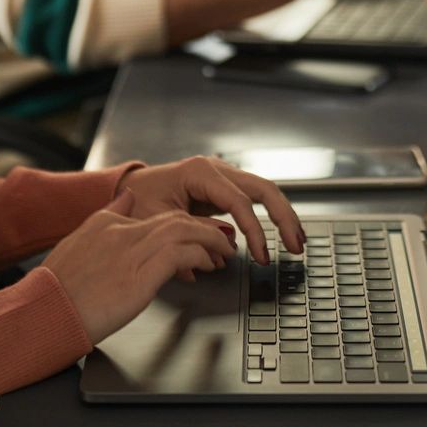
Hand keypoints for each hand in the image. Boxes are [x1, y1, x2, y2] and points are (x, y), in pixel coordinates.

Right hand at [41, 199, 240, 345]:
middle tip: (223, 240)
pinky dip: (199, 256)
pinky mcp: (139, 276)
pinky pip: (180, 255)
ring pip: (183, 231)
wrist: (43, 313)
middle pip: (176, 218)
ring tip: (224, 253)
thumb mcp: (77, 243)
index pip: (157, 215)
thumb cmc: (56, 291)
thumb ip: (105, 219)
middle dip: (206, 228)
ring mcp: (131, 253)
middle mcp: (121, 233)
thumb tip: (126, 197)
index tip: (201, 233)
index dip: (186, 222)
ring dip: (209, 240)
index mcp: (106, 225)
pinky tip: (207, 266)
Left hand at [116, 156, 306, 263]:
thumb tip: (224, 250)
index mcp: (199, 173)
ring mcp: (223, 177)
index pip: (239, 202)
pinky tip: (283, 232)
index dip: (254, 231)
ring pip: (265, 191)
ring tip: (297, 241)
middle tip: (295, 246)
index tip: (261, 256)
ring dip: (284, 216)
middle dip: (283, 218)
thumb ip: (192, 233)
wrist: (130, 188)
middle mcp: (216, 170)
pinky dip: (272, 216)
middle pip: (263, 189)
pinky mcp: (225, 188)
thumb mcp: (159, 220)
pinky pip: (255, 200)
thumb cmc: (139, 201)